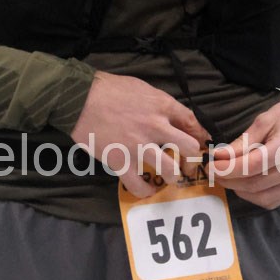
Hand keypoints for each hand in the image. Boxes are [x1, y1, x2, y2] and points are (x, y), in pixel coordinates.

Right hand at [70, 71, 209, 196]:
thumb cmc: (108, 89)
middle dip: (193, 160)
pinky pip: (139, 185)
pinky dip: (146, 191)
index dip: (201, 136)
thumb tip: (173, 116)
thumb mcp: (142, 88)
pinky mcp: (121, 161)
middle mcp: (156, 127)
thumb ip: (160, 103)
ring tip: (170, 178)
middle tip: (188, 166)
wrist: (79, 98)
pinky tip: (146, 189)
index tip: (201, 143)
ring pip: (170, 170)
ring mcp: (139, 146)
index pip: (193, 123)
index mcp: (162, 106)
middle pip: (189, 148)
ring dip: (174, 177)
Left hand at [210, 94, 279, 209]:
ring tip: (228, 177)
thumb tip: (218, 155)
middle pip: (253, 184)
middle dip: (228, 180)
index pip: (250, 166)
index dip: (226, 169)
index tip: (210, 166)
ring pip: (261, 197)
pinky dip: (254, 196)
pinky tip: (246, 183)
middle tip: (214, 170)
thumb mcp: (266, 119)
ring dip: (239, 190)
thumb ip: (242, 142)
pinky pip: (272, 201)